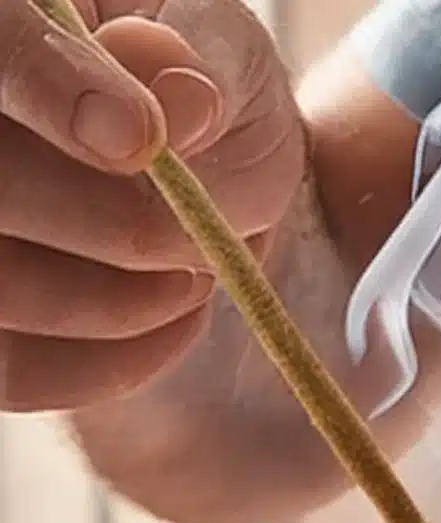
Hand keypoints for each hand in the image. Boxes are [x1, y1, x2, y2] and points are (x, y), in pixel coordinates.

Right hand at [0, 0, 303, 409]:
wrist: (209, 162)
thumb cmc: (205, 87)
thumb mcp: (221, 47)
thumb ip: (200, 55)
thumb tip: (181, 100)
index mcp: (10, 21)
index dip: (51, 88)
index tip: (143, 141)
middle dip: (119, 227)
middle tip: (204, 235)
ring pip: (0, 291)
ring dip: (120, 303)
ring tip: (197, 277)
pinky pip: (15, 373)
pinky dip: (110, 366)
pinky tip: (177, 324)